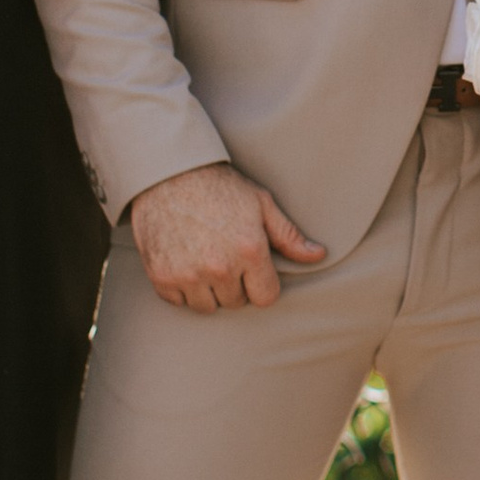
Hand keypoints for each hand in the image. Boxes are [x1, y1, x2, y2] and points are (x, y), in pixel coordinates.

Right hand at [130, 161, 325, 312]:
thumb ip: (288, 235)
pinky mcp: (161, 277)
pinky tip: (183, 260)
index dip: (261, 284)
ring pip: (206, 306)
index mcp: (249, 250)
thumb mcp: (260, 204)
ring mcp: (188, 274)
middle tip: (224, 256)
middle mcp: (220, 267)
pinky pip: (177, 301)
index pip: (266, 298)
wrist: (166, 173)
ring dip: (207, 290)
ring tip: (203, 259)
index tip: (252, 269)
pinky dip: (180, 287)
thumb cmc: (218, 186)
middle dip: (234, 285)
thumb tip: (318, 255)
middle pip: (235, 302)